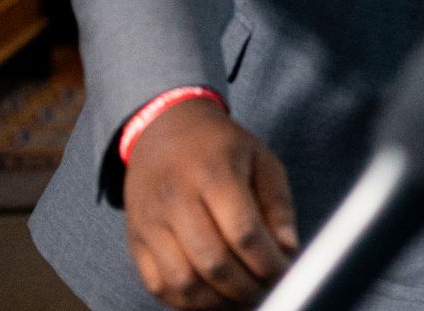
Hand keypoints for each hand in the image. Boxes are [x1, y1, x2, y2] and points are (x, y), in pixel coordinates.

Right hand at [123, 98, 298, 308]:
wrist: (163, 131)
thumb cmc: (220, 146)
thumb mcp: (262, 160)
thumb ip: (278, 205)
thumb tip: (288, 250)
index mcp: (213, 174)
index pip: (243, 233)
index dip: (269, 262)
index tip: (287, 272)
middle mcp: (176, 201)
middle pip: (213, 262)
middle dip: (248, 287)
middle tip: (270, 289)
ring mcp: (150, 224)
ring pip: (183, 281)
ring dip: (219, 302)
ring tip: (245, 298)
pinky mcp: (136, 241)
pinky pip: (158, 285)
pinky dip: (188, 302)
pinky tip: (214, 297)